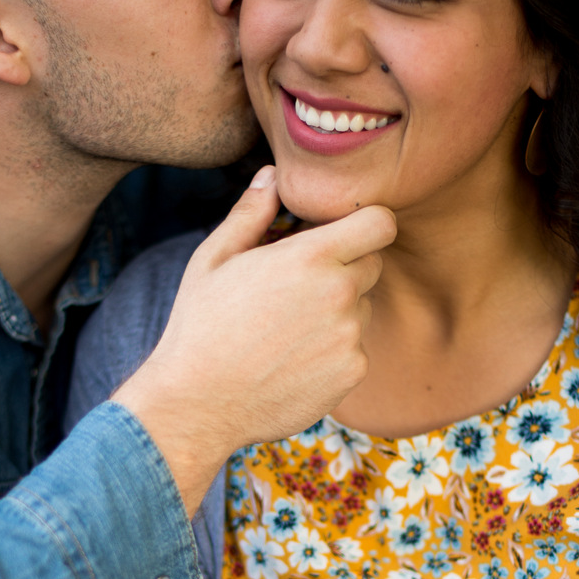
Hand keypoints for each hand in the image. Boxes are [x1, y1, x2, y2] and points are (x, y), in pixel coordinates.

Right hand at [113, 168, 393, 513]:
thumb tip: (271, 175)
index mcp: (311, 257)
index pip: (380, 223)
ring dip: (338, 311)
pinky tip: (291, 360)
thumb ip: (251, 213)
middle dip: (345, 266)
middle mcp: (340, 294)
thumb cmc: (200, 326)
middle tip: (298, 286)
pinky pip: (355, 349)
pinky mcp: (351, 373)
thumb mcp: (214, 259)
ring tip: (286, 329)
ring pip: (362, 308)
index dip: (367, 224)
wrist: (198, 403)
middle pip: (372, 264)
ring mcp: (350, 337)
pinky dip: (333, 351)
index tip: (345, 232)